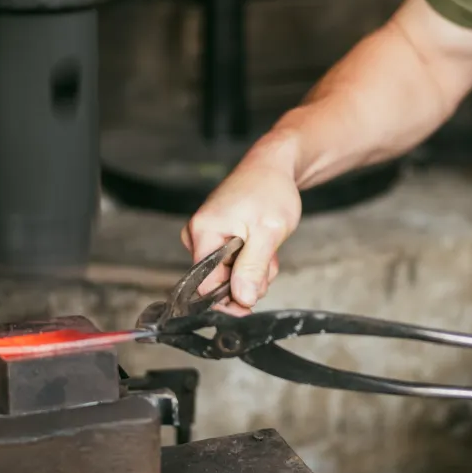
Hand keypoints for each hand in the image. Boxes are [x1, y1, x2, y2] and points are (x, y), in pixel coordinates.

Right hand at [182, 154, 300, 314]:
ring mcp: (206, 235)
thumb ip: (253, 268)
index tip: (250, 306)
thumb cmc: (270, 190)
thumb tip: (242, 299)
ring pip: (229, 273)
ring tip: (268, 247)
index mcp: (203, 231)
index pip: (205, 284)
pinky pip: (232, 262)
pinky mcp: (217, 236)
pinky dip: (251, 259)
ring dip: (254, 269)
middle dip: (248, 279)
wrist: (274, 166)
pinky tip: (262, 244)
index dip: (229, 299)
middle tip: (269, 260)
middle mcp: (197, 234)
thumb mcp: (268, 232)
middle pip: (218, 280)